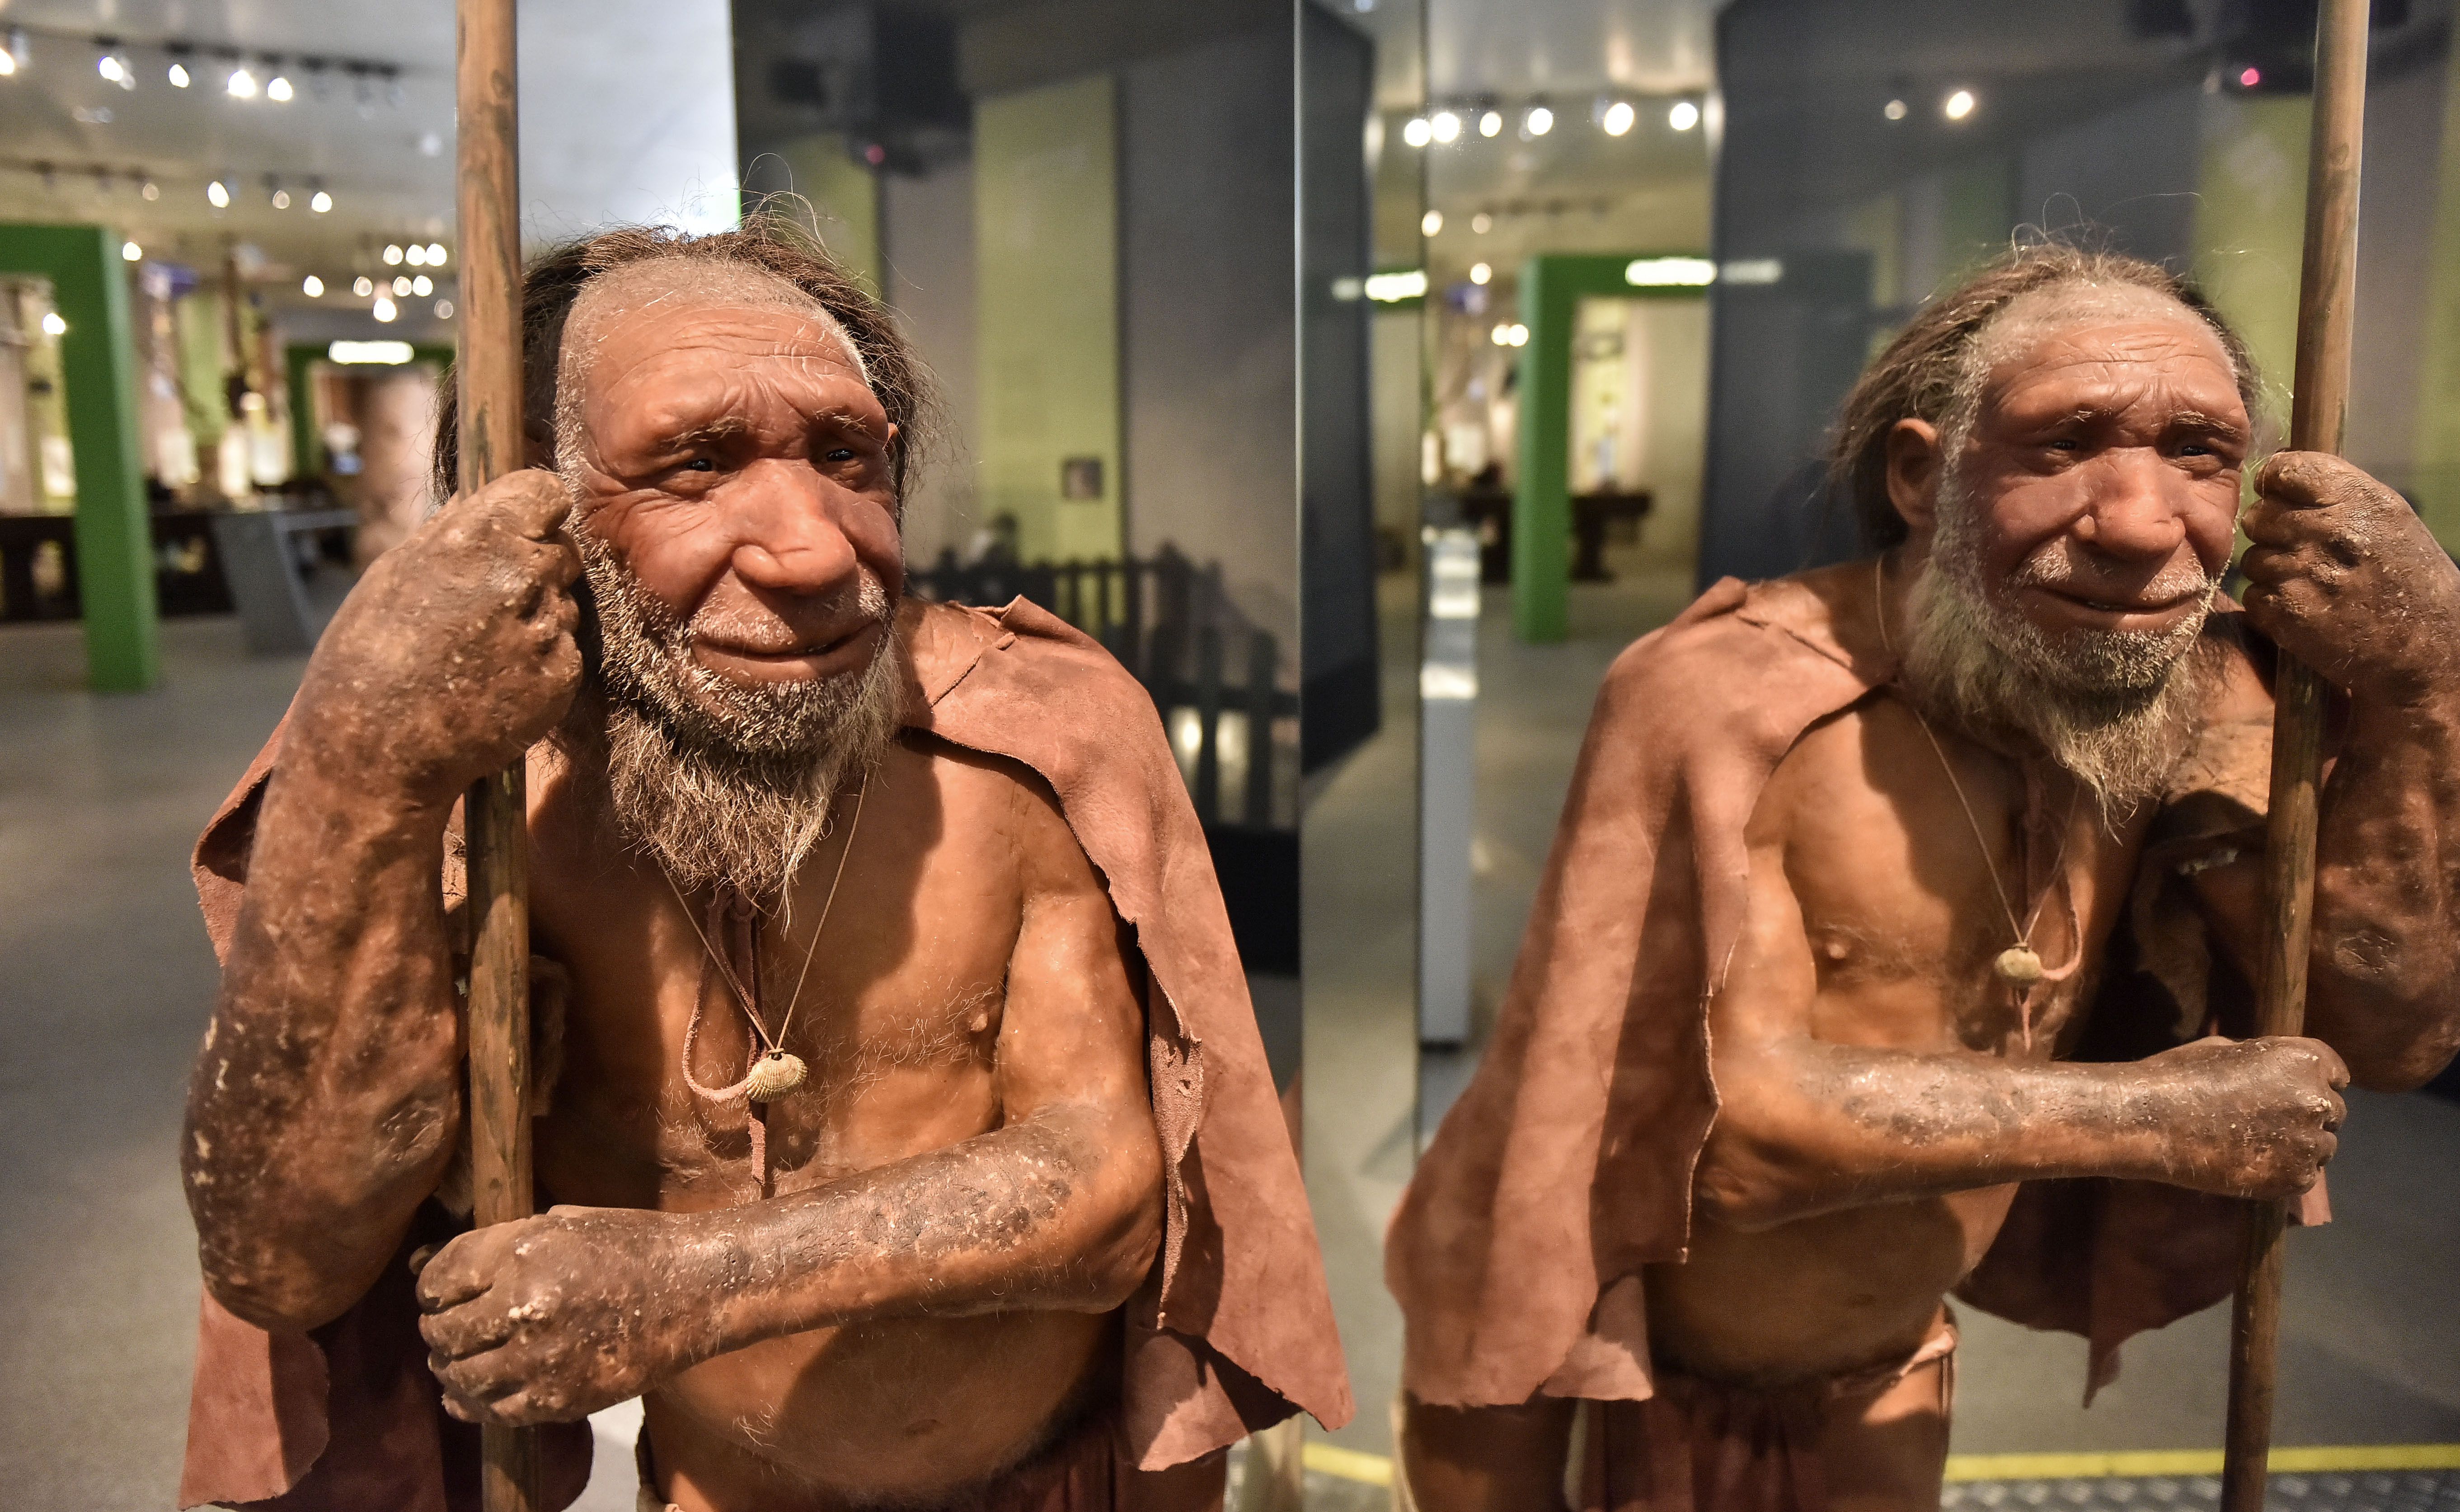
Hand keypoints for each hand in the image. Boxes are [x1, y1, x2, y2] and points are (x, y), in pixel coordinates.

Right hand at [294, 470, 581, 807]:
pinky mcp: (562, 676)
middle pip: (562, 550)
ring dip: (535, 619)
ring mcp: (546, 629)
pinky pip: (564, 652)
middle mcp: (522, 577)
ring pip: (563, 604)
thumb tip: (484, 500)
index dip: (536, 511)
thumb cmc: (369, 657)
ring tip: (478, 652)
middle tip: (487, 604)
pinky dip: (540, 663)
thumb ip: (452, 533)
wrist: (375, 749)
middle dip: (535, 568)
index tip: (522, 528)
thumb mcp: (394, 574)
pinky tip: (495, 682)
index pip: (546, 492)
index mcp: (477, 539)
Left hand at [415, 1205, 726, 1424]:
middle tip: (445, 1328)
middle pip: (443, 1331)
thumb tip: (419, 1263)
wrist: (697, 1289)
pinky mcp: (560, 1398)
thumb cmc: (633, 1245)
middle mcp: (526, 1306)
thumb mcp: (563, 1223)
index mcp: (525, 1252)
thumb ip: (494, 1244)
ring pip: (461, 1376)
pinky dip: (472, 1405)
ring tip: (457, 1360)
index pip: (441, 1277)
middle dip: (436, 1329)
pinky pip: (494, 1411)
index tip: (435, 1293)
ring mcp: (542, 1358)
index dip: (429, 1287)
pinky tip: (471, 1395)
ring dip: (450, 1368)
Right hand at [2139, 1036, 2347, 1199]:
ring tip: (2259, 1147)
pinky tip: (2253, 1164)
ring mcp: (2308, 1142)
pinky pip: (2306, 1176)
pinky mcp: (2295, 1178)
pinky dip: (2286, 1172)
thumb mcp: (2228, 1050)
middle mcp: (2316, 1100)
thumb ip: (2267, 1062)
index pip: (2337, 1074)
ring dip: (2300, 1146)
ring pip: (2323, 1147)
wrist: (2151, 1121)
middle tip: (2273, 1124)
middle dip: (2309, 1116)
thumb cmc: (2180, 1076)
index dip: (2318, 1083)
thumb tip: (2280, 1074)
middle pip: (2334, 1112)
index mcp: (2303, 1060)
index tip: (2300, 1093)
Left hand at [2240, 453, 2459, 708]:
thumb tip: (2276, 470)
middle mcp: (2330, 531)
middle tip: (2305, 553)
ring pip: (2253, 559)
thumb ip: (2334, 492)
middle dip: (2273, 533)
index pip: (2283, 470)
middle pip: (2257, 516)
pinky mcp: (2288, 614)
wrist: (2427, 646)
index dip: (2275, 484)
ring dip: (2274, 572)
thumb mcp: (2387, 518)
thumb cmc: (2406, 576)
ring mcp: (2306, 573)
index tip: (2282, 498)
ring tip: (2314, 584)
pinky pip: (2254, 596)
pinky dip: (2272, 605)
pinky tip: (2306, 608)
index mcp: (2359, 499)